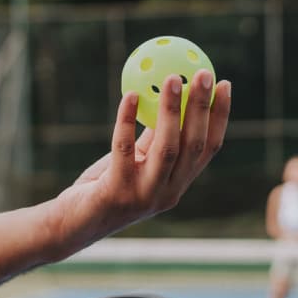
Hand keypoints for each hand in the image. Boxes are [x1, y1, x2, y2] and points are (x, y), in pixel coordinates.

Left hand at [47, 71, 230, 257]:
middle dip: (201, 108)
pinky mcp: (117, 193)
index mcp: (177, 184)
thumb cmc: (105, 187)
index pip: (208, 149)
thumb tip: (170, 95)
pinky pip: (123, 150)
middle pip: (193, 146)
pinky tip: (129, 96)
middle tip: (202, 74)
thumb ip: (153, 139)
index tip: (224, 84)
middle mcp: (167, 193)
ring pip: (166, 149)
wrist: (73, 224)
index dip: (220, 116)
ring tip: (172, 79)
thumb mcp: (135, 162)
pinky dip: (126, 121)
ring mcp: (144, 196)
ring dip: (172, 112)